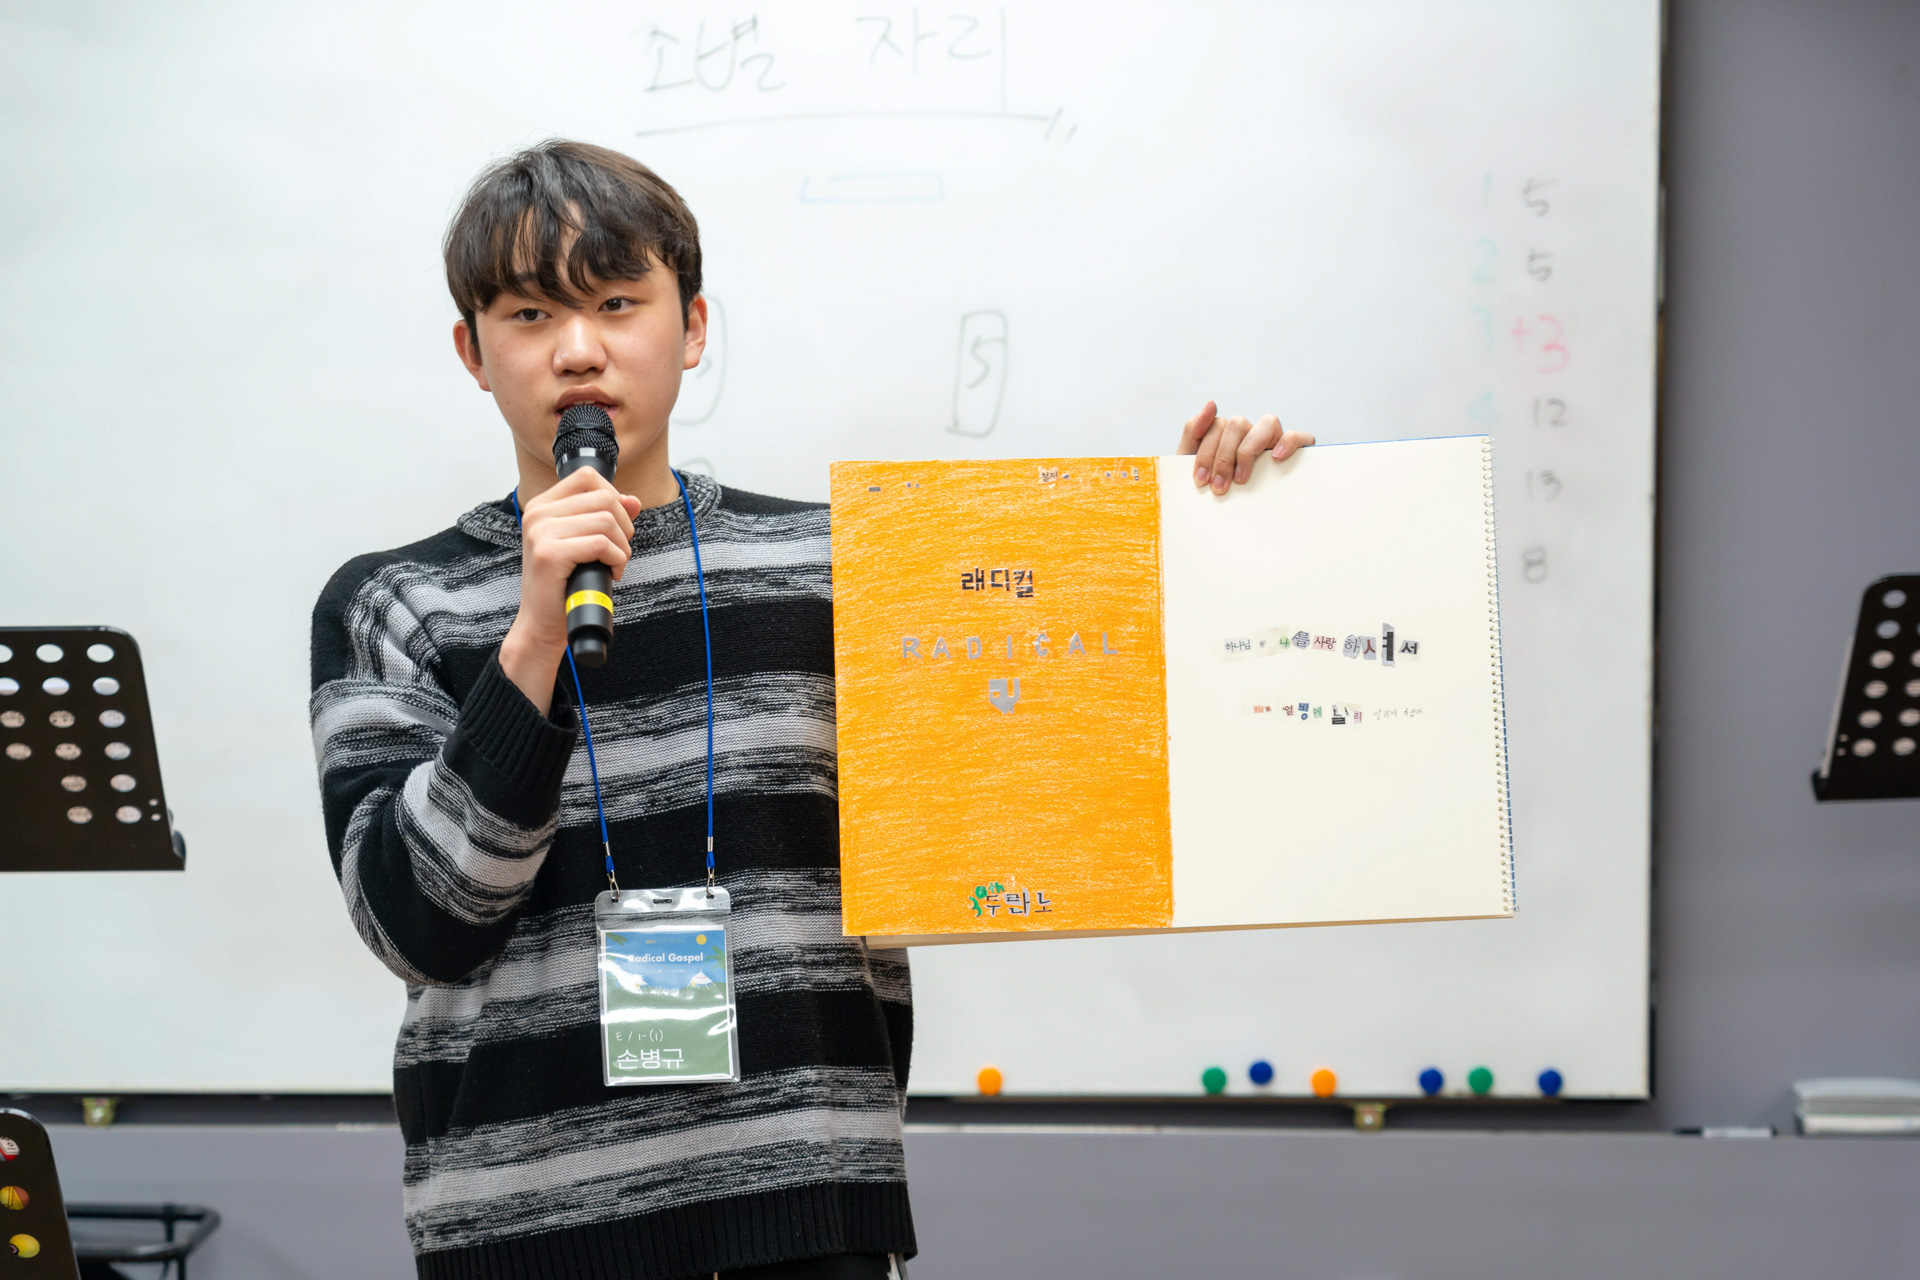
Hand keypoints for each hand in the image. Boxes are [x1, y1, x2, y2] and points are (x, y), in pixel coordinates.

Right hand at [499, 468, 641, 714]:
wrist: (542, 624)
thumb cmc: (564, 584)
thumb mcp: (584, 543)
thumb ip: (605, 517)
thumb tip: (634, 500)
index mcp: (542, 505)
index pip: (588, 477)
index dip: (614, 496)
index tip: (616, 525)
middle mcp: (537, 513)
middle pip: (604, 498)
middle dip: (624, 526)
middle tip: (619, 551)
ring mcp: (540, 532)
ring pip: (607, 520)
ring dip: (623, 546)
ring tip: (614, 563)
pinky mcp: (550, 554)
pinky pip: (602, 544)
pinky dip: (617, 559)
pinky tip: (611, 573)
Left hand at [1176, 400, 1314, 494]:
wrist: (1227, 524)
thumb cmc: (1213, 490)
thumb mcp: (1193, 463)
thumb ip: (1193, 431)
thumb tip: (1211, 403)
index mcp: (1227, 434)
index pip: (1216, 425)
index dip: (1205, 452)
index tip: (1200, 480)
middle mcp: (1251, 433)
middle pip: (1237, 424)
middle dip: (1222, 457)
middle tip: (1218, 488)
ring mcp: (1274, 440)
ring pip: (1268, 422)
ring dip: (1249, 450)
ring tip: (1241, 480)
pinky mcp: (1297, 451)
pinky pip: (1298, 436)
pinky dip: (1288, 442)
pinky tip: (1276, 458)